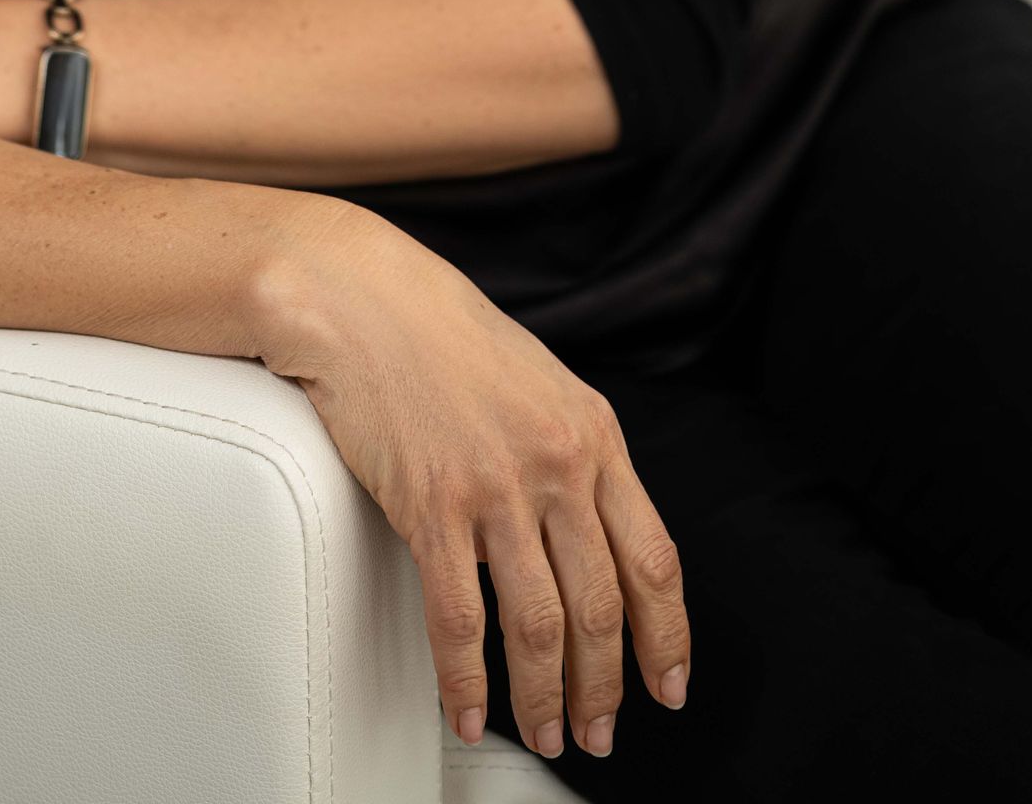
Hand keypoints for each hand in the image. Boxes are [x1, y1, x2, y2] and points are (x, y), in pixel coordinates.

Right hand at [255, 204, 690, 766]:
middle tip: (599, 732)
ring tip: (546, 733)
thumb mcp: (541, 382)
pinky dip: (466, 681)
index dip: (666, 636)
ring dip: (545, 698)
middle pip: (600, 606)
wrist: (362, 296)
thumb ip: (576, 453)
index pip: (654, 559)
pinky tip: (469, 712)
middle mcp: (557, 463)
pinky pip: (458, 618)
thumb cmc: (443, 334)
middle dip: (605, 686)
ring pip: (538, 625)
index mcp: (595, 434)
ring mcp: (495, 486)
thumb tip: (594, 535)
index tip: (669, 685)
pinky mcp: (431, 505)